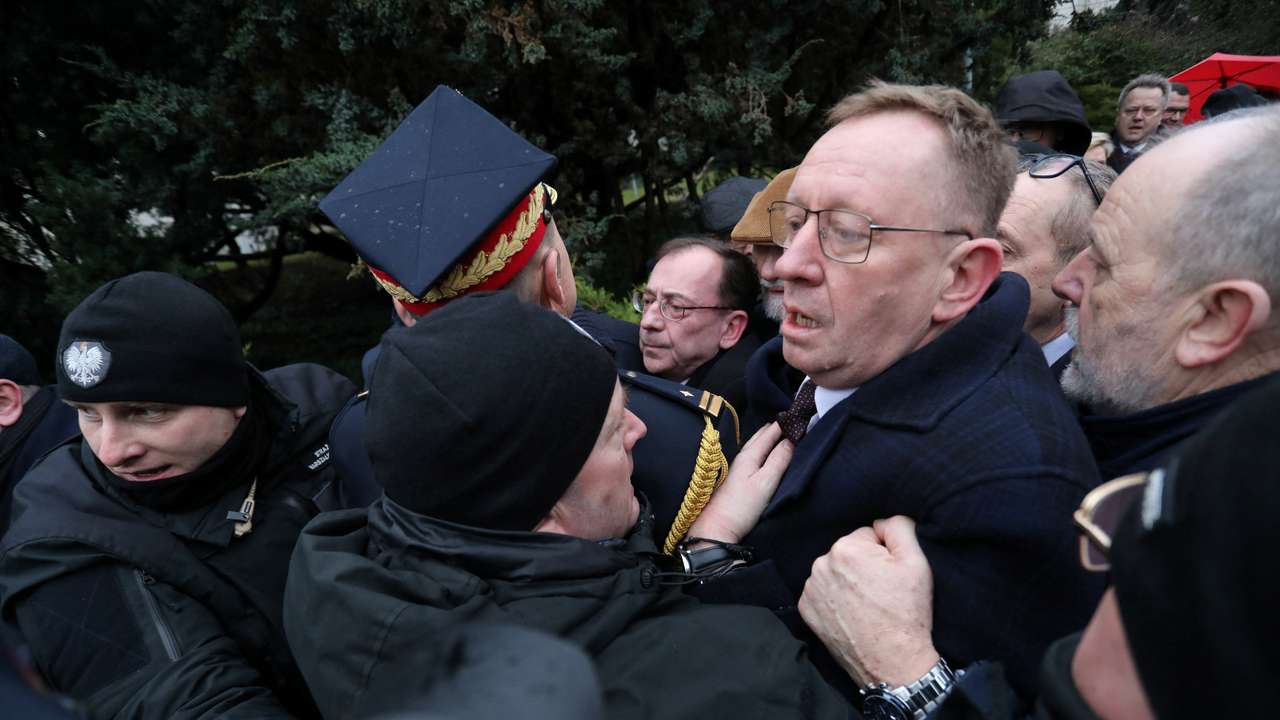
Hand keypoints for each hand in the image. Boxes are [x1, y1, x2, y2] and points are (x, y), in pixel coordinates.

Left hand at [687, 422, 792, 544]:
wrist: (716, 529)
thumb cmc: (741, 507)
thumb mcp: (765, 483)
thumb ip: (779, 460)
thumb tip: (791, 440)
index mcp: (749, 455)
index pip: (769, 433)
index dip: (784, 424)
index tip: (798, 413)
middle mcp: (741, 458)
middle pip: (760, 437)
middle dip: (775, 428)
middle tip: (791, 420)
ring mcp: (736, 468)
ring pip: (754, 445)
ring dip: (767, 437)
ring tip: (779, 431)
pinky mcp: (735, 478)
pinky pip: (751, 455)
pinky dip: (761, 448)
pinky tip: (762, 452)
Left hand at [798, 516, 939, 686]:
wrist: (893, 662)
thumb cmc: (906, 612)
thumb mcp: (916, 561)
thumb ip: (899, 527)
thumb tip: (882, 519)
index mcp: (846, 548)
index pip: (866, 536)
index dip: (883, 554)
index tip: (890, 575)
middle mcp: (821, 564)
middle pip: (848, 552)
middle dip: (863, 566)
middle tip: (881, 591)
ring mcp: (810, 589)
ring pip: (834, 571)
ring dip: (847, 581)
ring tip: (867, 604)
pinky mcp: (806, 610)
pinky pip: (822, 591)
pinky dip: (834, 598)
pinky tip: (851, 612)